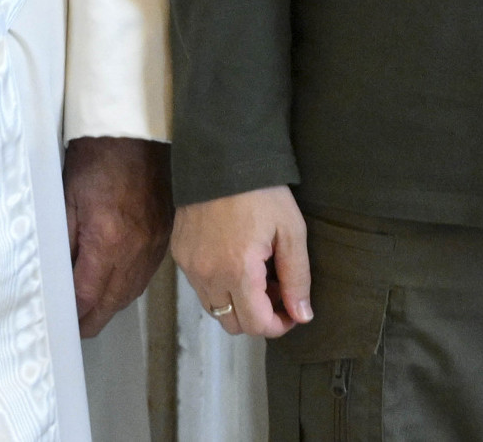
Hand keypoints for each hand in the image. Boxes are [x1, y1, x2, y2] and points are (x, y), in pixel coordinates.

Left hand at [63, 137, 171, 337]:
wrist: (138, 133)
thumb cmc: (98, 158)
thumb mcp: (67, 199)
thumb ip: (62, 243)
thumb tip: (57, 278)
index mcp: (108, 241)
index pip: (87, 297)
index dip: (73, 315)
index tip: (62, 324)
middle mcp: (135, 251)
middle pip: (111, 304)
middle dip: (91, 318)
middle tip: (74, 326)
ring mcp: (154, 246)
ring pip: (130, 294)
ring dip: (109, 305)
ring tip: (90, 310)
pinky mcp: (163, 238)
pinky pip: (144, 276)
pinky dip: (127, 287)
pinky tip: (114, 286)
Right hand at [170, 185, 310, 338]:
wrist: (222, 157)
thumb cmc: (261, 192)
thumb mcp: (291, 231)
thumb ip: (297, 277)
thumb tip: (302, 316)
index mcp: (237, 271)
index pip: (255, 325)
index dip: (278, 325)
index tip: (292, 311)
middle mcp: (207, 275)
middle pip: (233, 324)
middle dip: (258, 316)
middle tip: (275, 289)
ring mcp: (189, 265)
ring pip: (214, 308)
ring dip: (237, 303)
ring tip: (256, 273)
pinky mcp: (179, 253)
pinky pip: (200, 286)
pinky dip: (219, 285)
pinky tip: (235, 260)